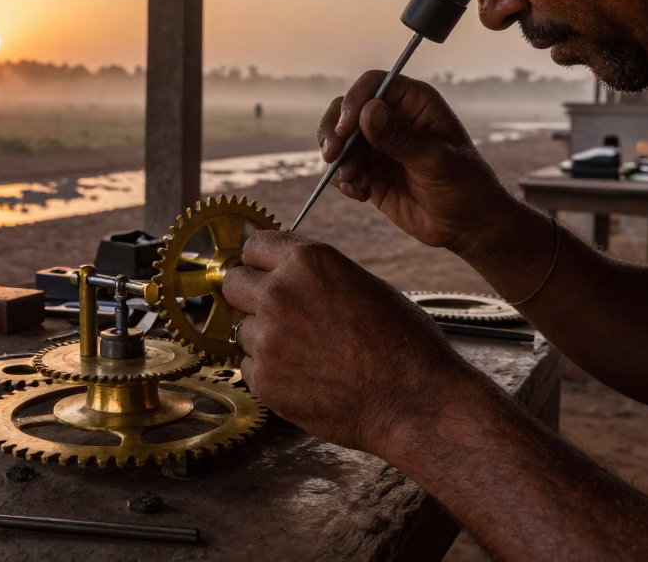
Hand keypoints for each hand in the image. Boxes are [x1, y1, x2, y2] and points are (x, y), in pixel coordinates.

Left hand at [222, 230, 477, 457]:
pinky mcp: (263, 379)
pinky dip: (269, 372)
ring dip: (263, 338)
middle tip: (275, 314)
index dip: (260, 262)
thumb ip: (317, 276)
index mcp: (308, 261)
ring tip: (305, 354)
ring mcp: (267, 337)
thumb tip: (289, 275)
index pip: (254, 246)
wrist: (414, 401)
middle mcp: (279, 293)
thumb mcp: (362, 284)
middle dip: (249, 295)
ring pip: (242, 328)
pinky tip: (304, 378)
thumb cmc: (403, 343)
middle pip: (234, 283)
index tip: (263, 273)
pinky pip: (249, 366)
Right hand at [316, 72, 515, 256]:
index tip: (345, 129)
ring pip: (339, 139)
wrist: (468, 226)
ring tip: (355, 182)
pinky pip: (342, 168)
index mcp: (415, 103)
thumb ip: (401, 138)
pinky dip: (344, 180)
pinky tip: (362, 194)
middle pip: (346, 109)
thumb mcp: (436, 161)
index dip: (354, 101)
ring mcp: (378, 146)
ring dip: (338, 161)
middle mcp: (393, 118)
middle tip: (332, 156)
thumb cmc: (465, 186)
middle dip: (334, 132)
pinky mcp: (370, 171)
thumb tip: (368, 111)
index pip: (374, 85)